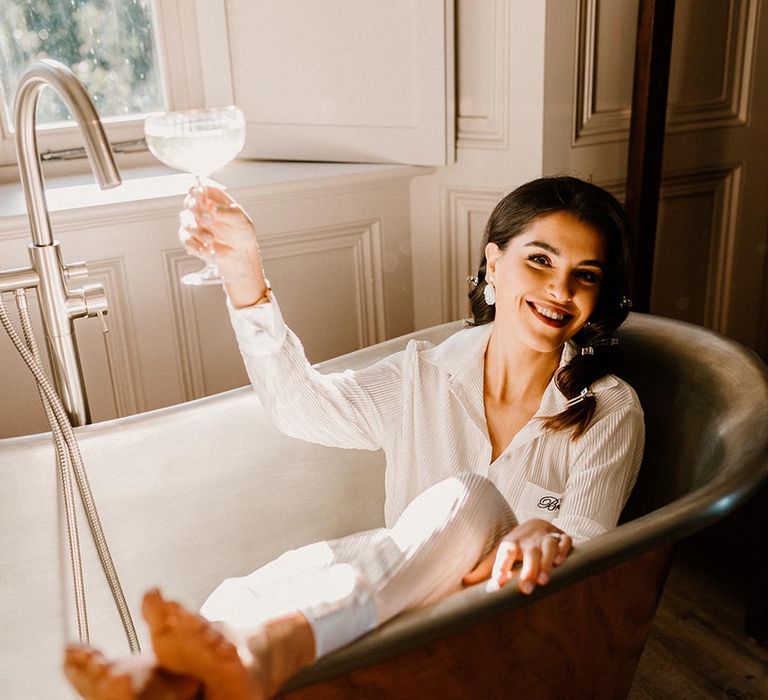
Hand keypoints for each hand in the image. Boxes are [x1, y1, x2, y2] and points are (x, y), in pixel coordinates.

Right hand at [179, 186, 267, 306]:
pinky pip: (185, 238)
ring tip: (212, 240)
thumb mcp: (240, 220)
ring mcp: (195, 222)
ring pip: (185, 220)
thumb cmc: (242, 233)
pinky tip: (207, 250)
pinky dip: (195, 245)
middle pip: (189, 202)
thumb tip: (211, 207)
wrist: (240, 255)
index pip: (201, 188)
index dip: (196, 190)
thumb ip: (225, 212)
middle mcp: (203, 208)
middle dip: (195, 210)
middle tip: (207, 218)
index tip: (196, 193)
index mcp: (215, 199)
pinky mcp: (191, 237)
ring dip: (198, 230)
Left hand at [461, 519, 571, 594]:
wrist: (537, 524)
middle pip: (530, 552)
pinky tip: (561, 561)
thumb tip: (465, 581)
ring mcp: (546, 537)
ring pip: (548, 546)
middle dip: (529, 570)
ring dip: (547, 562)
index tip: (498, 582)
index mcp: (512, 543)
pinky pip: (565, 540)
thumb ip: (485, 569)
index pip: (505, 552)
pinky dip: (564, 549)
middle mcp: (530, 540)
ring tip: (544, 580)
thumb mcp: (500, 554)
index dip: (501, 565)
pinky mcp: (561, 537)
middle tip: (526, 589)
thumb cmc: (517, 545)